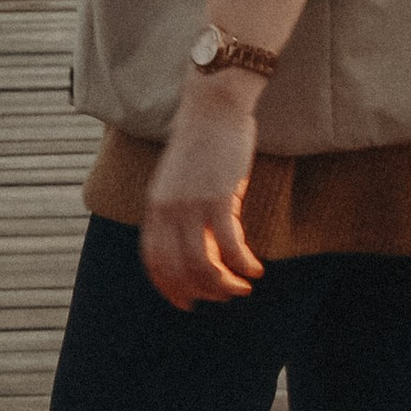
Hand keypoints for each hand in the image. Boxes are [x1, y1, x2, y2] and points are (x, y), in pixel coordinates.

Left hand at [140, 74, 264, 308]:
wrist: (214, 107)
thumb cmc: (203, 141)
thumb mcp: (179, 179)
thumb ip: (179, 209)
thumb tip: (198, 242)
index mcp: (155, 206)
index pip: (154, 261)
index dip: (169, 288)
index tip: (186, 303)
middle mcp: (168, 211)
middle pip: (179, 270)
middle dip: (202, 292)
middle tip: (223, 297)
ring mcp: (191, 206)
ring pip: (204, 266)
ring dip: (224, 286)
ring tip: (242, 288)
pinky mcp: (218, 199)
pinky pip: (231, 247)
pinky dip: (243, 265)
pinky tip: (256, 269)